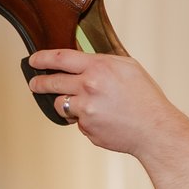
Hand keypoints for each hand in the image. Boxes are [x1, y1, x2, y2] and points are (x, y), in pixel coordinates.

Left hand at [25, 48, 176, 156]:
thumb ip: (103, 61)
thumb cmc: (146, 98)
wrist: (155, 130)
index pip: (60, 58)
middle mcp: (89, 87)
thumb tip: (83, 61)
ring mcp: (86, 110)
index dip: (42, 58)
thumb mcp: (128, 68)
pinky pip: (77, 122)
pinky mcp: (87, 129)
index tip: (33, 60)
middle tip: (35, 84)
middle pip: (52, 82)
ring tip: (82, 106)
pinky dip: (85, 121)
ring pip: (60, 104)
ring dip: (65, 104)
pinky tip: (103, 120)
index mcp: (99, 68)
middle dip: (39, 83)